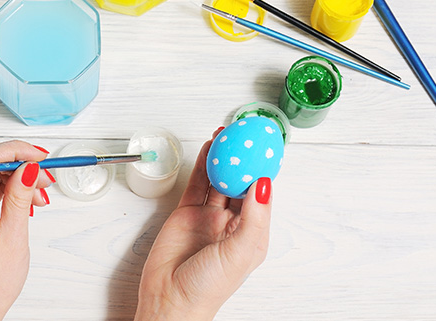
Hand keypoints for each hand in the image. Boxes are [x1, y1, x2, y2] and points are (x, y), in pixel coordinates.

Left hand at [0, 140, 53, 320]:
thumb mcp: (12, 238)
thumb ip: (20, 197)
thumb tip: (29, 167)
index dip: (16, 151)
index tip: (40, 156)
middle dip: (19, 166)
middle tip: (46, 178)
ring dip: (14, 180)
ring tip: (38, 198)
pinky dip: (5, 192)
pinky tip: (24, 203)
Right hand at [134, 128, 272, 320]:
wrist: (170, 300)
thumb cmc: (208, 287)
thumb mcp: (241, 252)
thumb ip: (254, 217)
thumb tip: (264, 184)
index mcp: (251, 233)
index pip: (261, 195)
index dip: (263, 170)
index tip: (265, 147)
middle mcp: (231, 223)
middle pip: (240, 182)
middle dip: (242, 159)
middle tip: (245, 134)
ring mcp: (208, 217)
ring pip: (218, 179)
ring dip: (223, 158)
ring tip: (226, 135)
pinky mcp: (186, 213)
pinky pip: (197, 184)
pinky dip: (202, 166)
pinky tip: (207, 149)